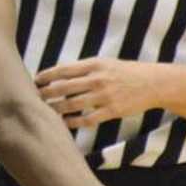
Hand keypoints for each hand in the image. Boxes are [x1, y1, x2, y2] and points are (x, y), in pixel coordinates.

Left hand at [35, 57, 157, 128]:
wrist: (152, 83)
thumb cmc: (123, 72)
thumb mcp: (103, 63)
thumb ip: (83, 68)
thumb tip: (58, 74)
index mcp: (93, 65)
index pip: (63, 70)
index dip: (46, 76)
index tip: (35, 80)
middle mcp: (96, 79)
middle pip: (64, 87)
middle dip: (46, 93)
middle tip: (33, 97)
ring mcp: (104, 96)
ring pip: (72, 104)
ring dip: (56, 108)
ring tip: (44, 111)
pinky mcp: (112, 111)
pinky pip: (88, 118)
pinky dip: (74, 122)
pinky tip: (64, 123)